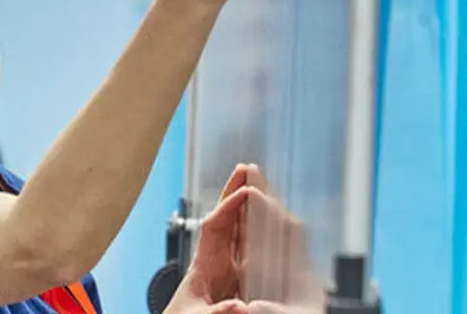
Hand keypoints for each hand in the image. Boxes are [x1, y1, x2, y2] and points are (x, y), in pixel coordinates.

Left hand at [164, 165, 323, 313]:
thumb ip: (218, 312)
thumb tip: (240, 307)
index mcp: (204, 266)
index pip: (215, 228)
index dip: (229, 208)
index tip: (246, 192)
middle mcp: (213, 261)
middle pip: (225, 219)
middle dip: (235, 193)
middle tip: (247, 168)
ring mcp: (222, 267)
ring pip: (235, 229)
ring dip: (246, 206)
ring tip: (256, 181)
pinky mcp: (231, 278)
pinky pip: (244, 246)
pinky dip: (253, 228)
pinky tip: (262, 219)